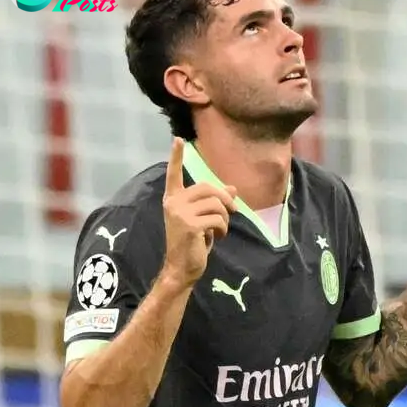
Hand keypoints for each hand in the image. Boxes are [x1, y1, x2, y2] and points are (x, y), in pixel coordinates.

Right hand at [161, 138, 237, 286]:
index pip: (174, 174)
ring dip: (225, 218)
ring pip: (216, 204)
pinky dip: (223, 229)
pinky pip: (218, 219)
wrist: (182, 268)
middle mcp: (173, 203)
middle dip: (225, 200)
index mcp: (173, 199)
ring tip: (220, 230)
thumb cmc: (193, 243)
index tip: (177, 139)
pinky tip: (217, 238)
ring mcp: (179, 213)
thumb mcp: (204, 219)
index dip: (176, 157)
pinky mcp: (189, 224)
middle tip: (233, 212)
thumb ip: (215, 203)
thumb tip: (233, 189)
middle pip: (208, 188)